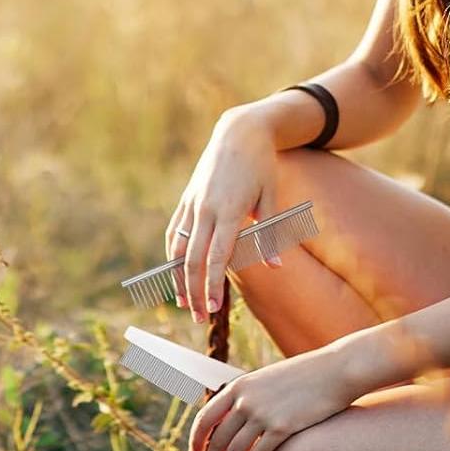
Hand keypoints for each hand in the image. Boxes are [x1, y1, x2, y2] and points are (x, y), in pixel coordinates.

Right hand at [166, 104, 286, 322]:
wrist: (239, 132)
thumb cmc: (262, 166)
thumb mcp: (271, 197)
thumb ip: (269, 234)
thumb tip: (276, 267)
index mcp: (229, 209)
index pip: (216, 255)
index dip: (212, 283)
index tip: (212, 308)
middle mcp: (206, 208)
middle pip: (194, 259)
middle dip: (194, 290)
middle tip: (200, 318)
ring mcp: (192, 204)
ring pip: (178, 249)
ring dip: (179, 279)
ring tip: (185, 304)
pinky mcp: (187, 200)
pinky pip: (174, 233)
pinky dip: (173, 256)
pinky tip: (177, 275)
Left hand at [188, 348, 353, 450]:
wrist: (333, 370)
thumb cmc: (304, 376)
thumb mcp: (267, 380)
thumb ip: (249, 396)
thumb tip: (234, 417)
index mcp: (238, 386)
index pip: (206, 417)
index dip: (196, 439)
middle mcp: (245, 400)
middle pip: (218, 439)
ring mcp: (262, 414)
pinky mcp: (282, 427)